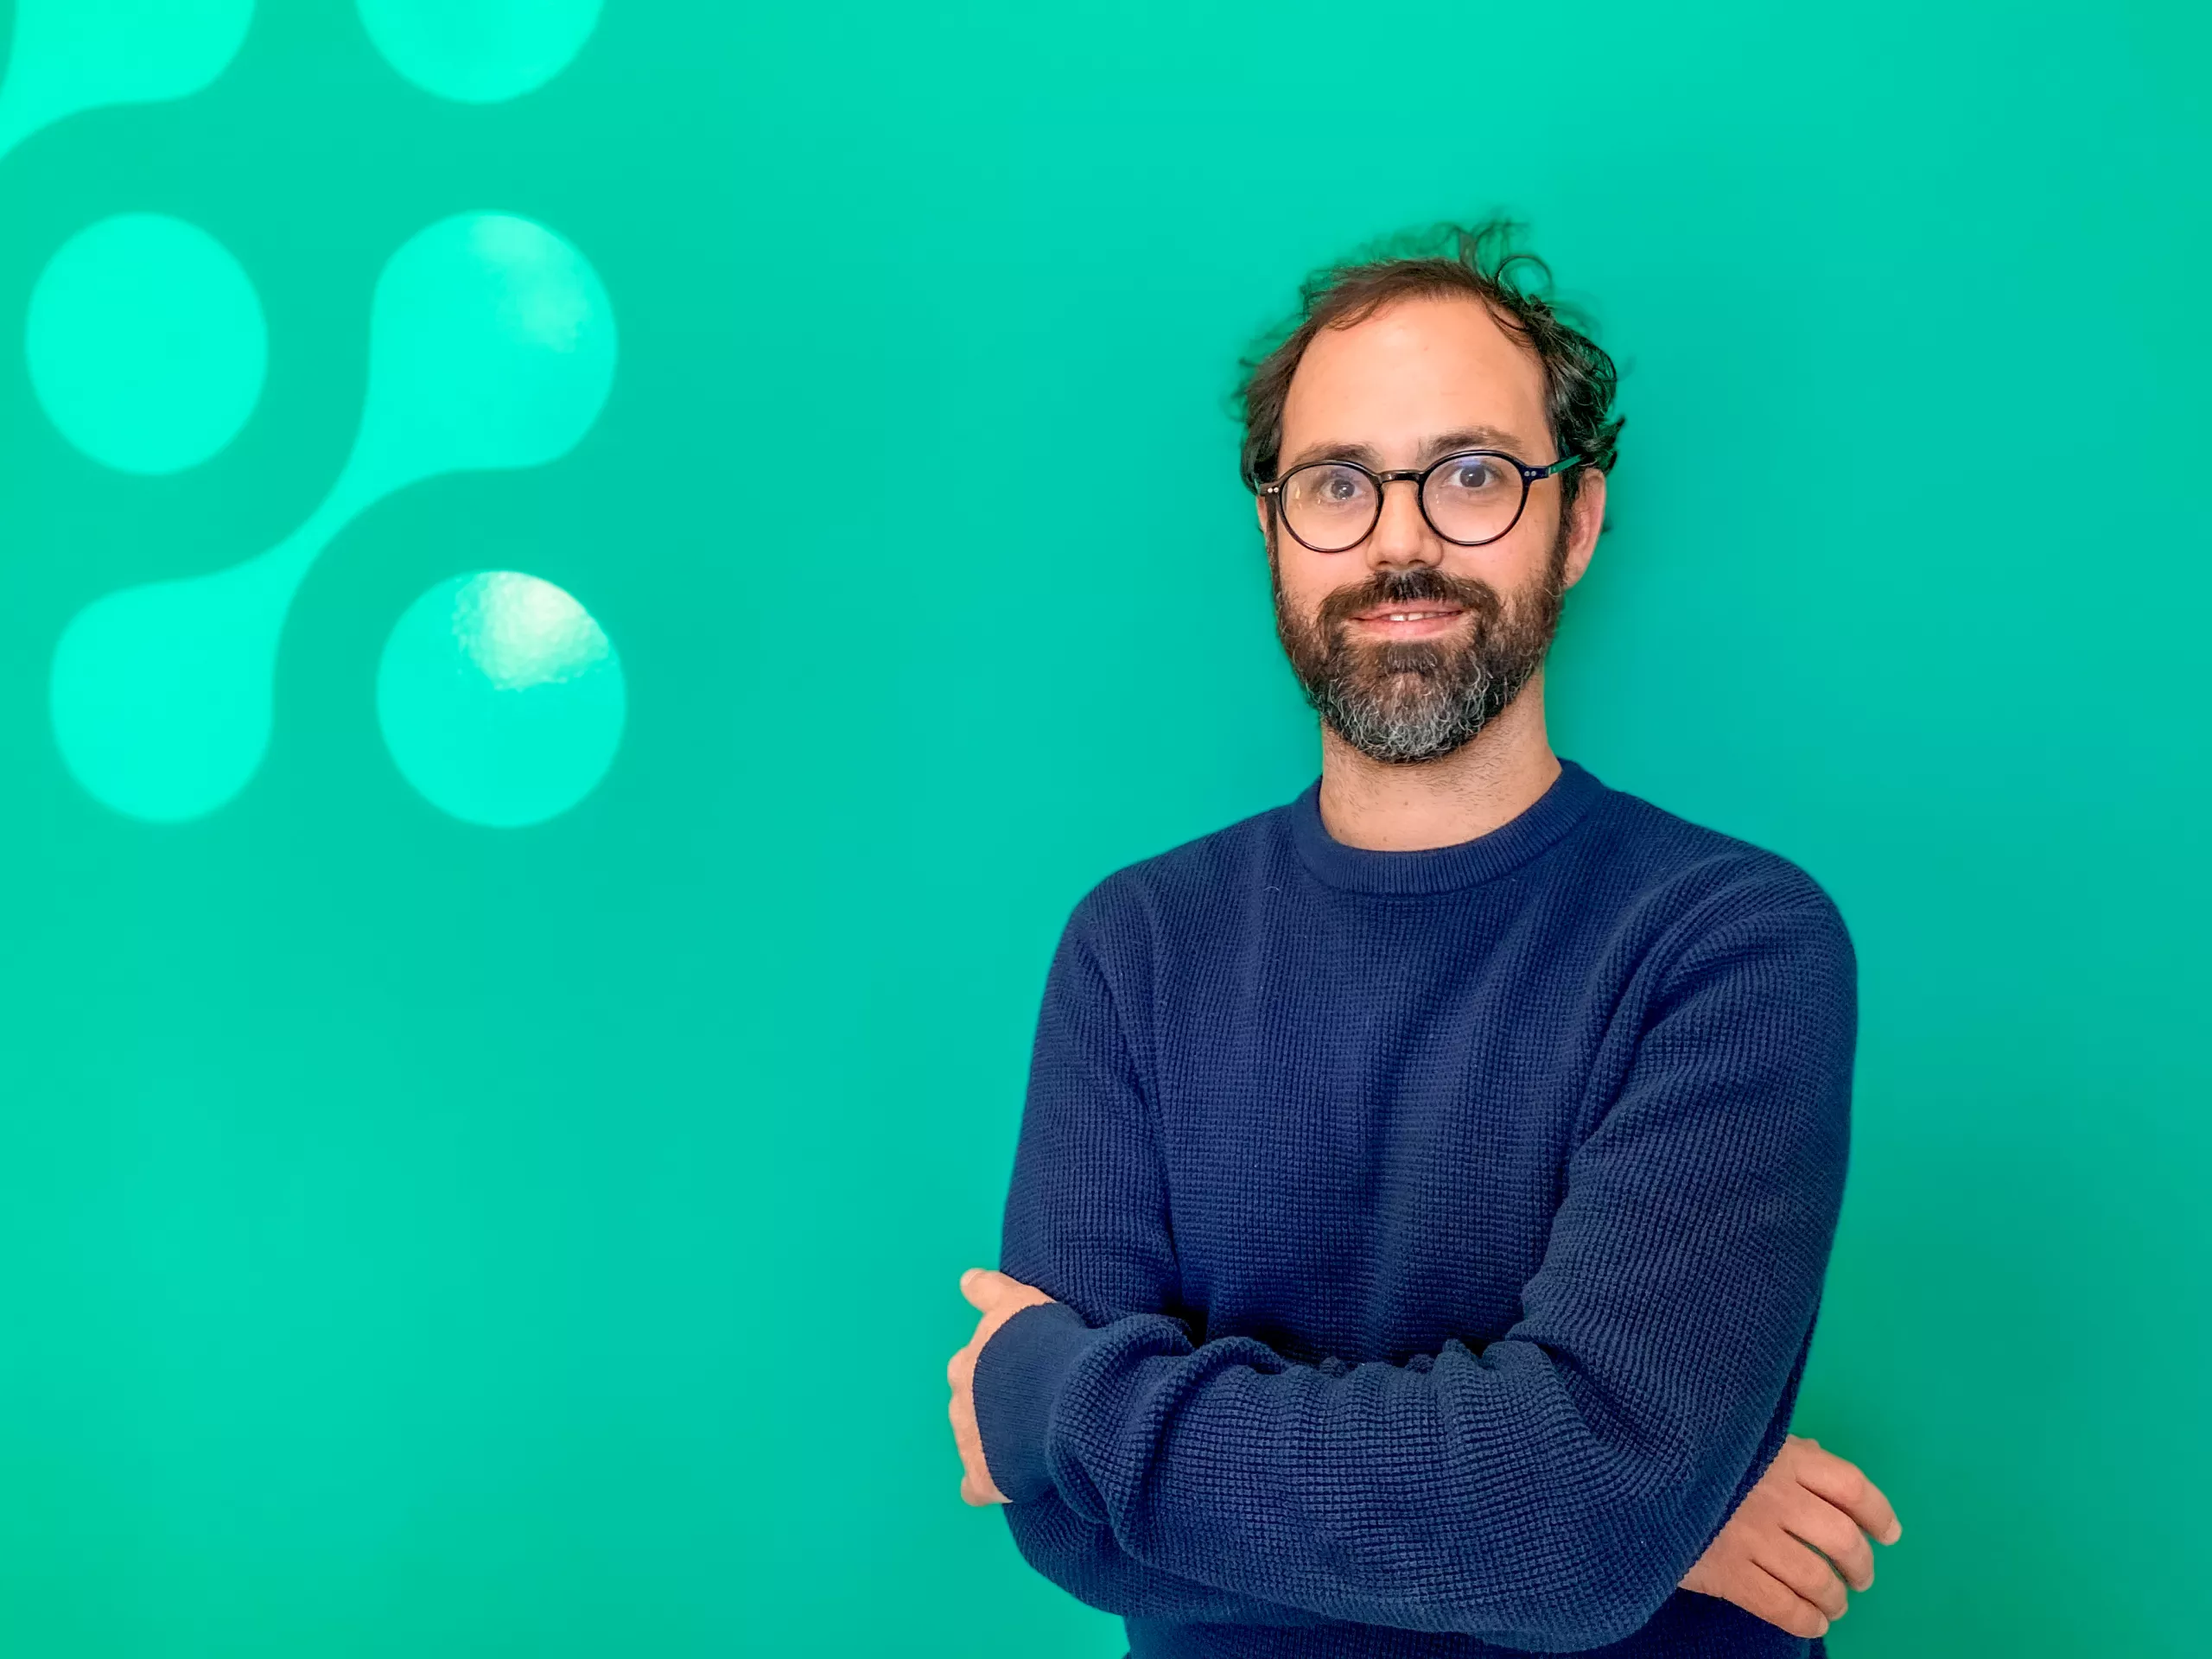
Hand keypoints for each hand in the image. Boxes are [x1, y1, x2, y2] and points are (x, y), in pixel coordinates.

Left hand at [947, 1266, 1058, 1505]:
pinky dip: (986, 1485)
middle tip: (1023, 1401)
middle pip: (966, 1395)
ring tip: (1024, 1439)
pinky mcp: (984, 1475)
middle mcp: (963, 1392)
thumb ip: (991, 1292)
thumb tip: (965, 1279)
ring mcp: (970, 1436)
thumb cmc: (1053, 1344)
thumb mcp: (1022, 1301)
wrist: (1069, 1396)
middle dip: (986, 1398)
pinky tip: (1000, 1486)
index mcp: (972, 1355)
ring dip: (988, 1437)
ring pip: (969, 1436)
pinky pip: (976, 1486)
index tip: (993, 1367)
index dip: (982, 1363)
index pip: (966, 1359)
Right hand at [1679, 1434, 1904, 1639]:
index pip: (1851, 1486)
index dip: (1878, 1513)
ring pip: (1817, 1578)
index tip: (1887, 1534)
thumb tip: (1817, 1458)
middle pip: (1842, 1538)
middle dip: (1859, 1565)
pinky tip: (1811, 1619)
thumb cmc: (1688, 1451)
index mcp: (1782, 1457)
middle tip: (1858, 1578)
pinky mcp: (1727, 1571)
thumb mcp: (1736, 1434)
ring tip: (1834, 1604)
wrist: (1630, 1475)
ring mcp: (1752, 1536)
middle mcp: (1775, 1496)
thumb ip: (1778, 1447)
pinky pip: (1781, 1606)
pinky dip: (1806, 1619)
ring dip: (1835, 1598)